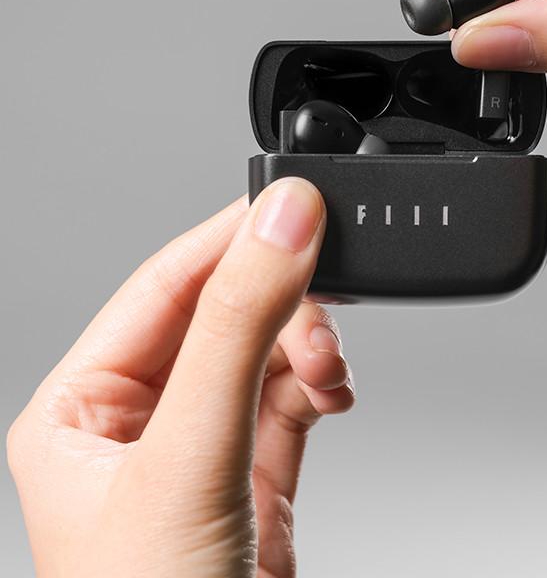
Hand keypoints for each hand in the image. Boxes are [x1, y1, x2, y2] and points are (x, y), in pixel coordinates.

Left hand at [7, 179, 353, 577]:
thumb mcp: (192, 456)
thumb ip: (242, 328)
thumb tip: (281, 222)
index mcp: (84, 406)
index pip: (164, 285)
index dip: (230, 238)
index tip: (294, 204)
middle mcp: (138, 420)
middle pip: (223, 313)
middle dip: (281, 303)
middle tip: (325, 299)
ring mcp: (201, 446)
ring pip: (265, 352)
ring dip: (307, 346)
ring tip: (328, 369)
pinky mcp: (254, 472)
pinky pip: (293, 395)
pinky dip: (320, 383)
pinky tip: (332, 394)